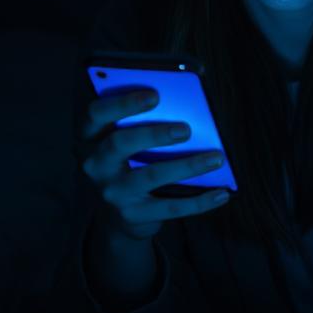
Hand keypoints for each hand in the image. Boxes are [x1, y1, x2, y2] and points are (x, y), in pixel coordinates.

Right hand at [77, 88, 228, 238]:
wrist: (120, 217)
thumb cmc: (131, 166)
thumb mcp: (127, 145)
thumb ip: (143, 125)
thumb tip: (188, 109)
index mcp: (91, 138)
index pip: (96, 114)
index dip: (123, 103)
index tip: (155, 95)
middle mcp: (95, 165)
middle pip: (119, 143)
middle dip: (154, 133)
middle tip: (186, 129)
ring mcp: (111, 193)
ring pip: (151, 176)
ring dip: (187, 166)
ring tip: (216, 158)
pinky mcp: (131, 216)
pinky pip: (170, 207)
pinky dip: (200, 201)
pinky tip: (222, 193)